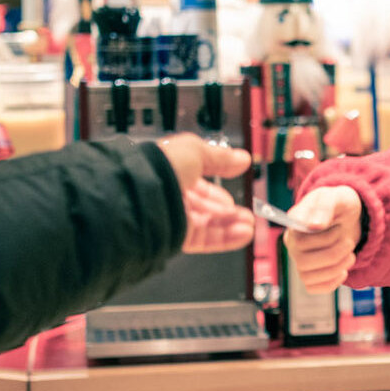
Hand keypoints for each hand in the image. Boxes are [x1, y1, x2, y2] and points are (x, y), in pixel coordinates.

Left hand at [156, 134, 255, 254]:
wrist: (140, 193)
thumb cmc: (159, 166)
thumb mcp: (195, 151)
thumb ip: (221, 158)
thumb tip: (242, 158)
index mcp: (172, 173)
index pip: (198, 185)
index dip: (217, 189)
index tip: (232, 190)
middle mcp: (171, 196)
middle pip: (205, 207)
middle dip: (228, 210)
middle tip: (246, 212)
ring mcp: (173, 217)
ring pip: (207, 225)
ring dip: (231, 225)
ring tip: (249, 224)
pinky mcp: (175, 236)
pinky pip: (204, 239)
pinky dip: (225, 238)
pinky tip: (242, 233)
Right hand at [281, 186, 363, 293]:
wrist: (351, 216)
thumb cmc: (340, 204)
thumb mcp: (337, 197)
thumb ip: (325, 207)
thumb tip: (313, 225)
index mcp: (294, 223)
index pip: (298, 239)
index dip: (322, 239)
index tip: (339, 229)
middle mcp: (292, 243)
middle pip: (303, 261)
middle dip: (333, 254)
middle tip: (349, 242)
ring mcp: (300, 260)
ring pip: (308, 277)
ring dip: (335, 268)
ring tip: (350, 255)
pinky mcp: (310, 274)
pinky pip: (313, 288)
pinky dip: (331, 282)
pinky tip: (343, 270)